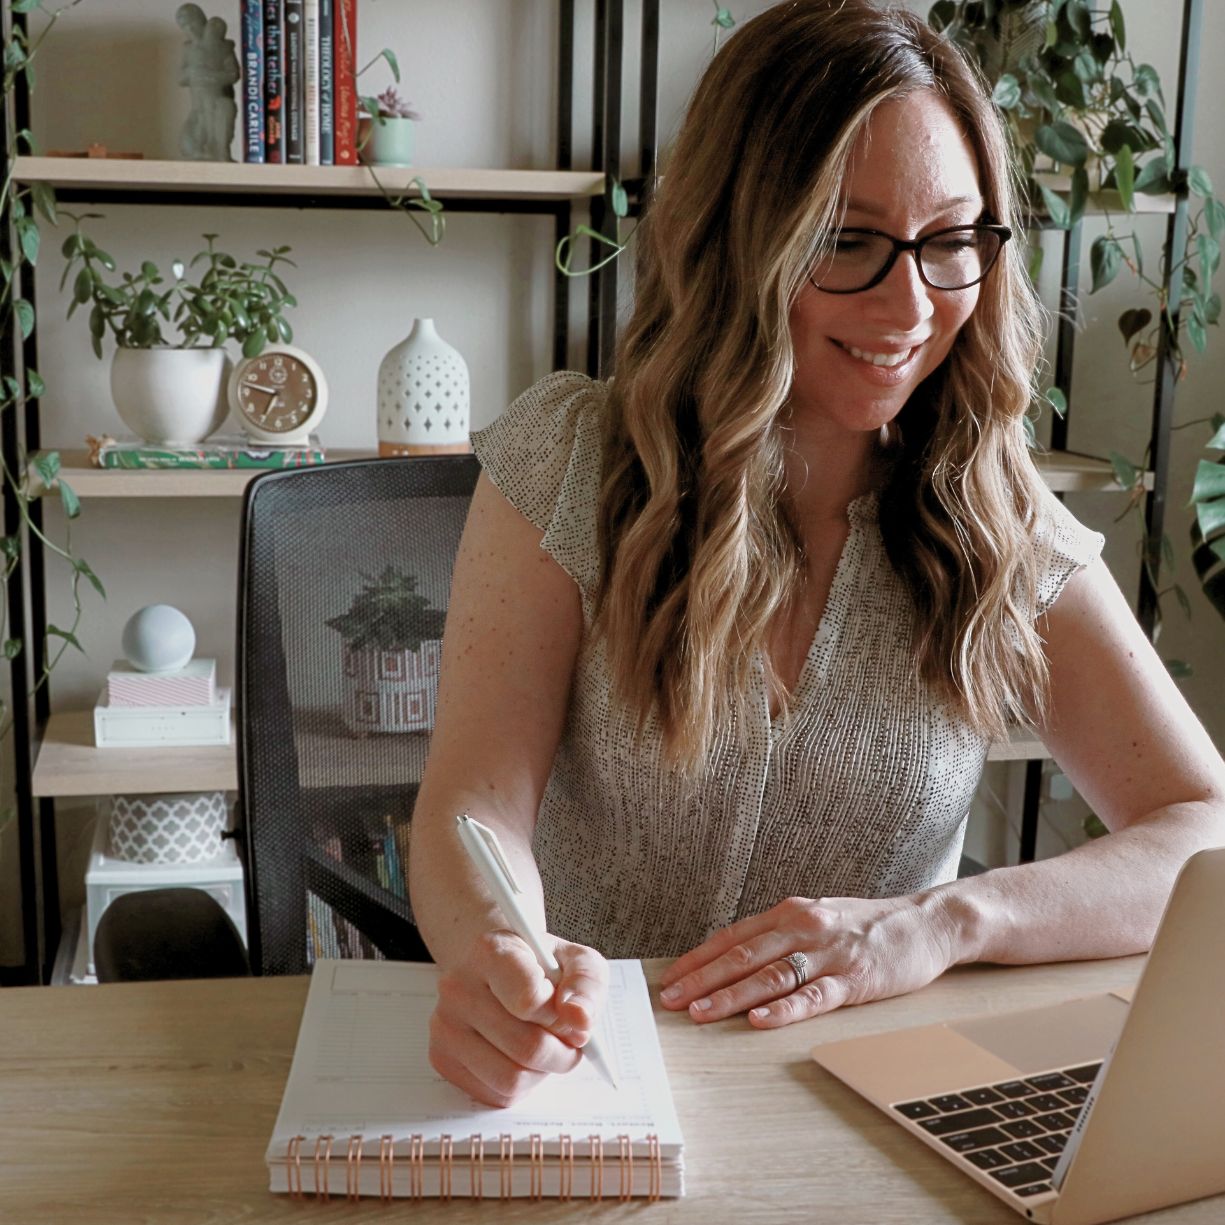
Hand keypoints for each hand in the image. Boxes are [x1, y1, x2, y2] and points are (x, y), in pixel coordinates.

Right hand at [428, 929, 608, 1106]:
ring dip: (542, 1072)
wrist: (496, 969)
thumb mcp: (575, 960)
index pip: (529, 1001)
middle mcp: (458, 987)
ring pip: (512, 1079)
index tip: (571, 1014)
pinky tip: (520, 1057)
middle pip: (527, 1048)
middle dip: (561, 1052)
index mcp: (491, 952)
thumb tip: (579, 1021)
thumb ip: (586, 985)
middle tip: (569, 1040)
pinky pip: (496, 1095)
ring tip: (546, 1046)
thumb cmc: (539, 966)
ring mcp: (445, 1025)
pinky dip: (522, 1085)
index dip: (562, 1017)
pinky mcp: (442, 1058)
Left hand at [658, 892, 956, 1027]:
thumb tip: (733, 959)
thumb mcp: (816, 919)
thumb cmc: (866, 925)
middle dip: (702, 979)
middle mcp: (803, 927)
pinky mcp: (854, 978)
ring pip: (770, 975)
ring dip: (732, 996)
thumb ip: (778, 936)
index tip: (670, 979)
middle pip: (743, 955)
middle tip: (671, 1000)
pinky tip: (760, 1019)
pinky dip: (785, 1008)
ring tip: (702, 1013)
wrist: (925, 922)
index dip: (698, 959)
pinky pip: (814, 995)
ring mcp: (828, 953)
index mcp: (789, 913)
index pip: (733, 937)